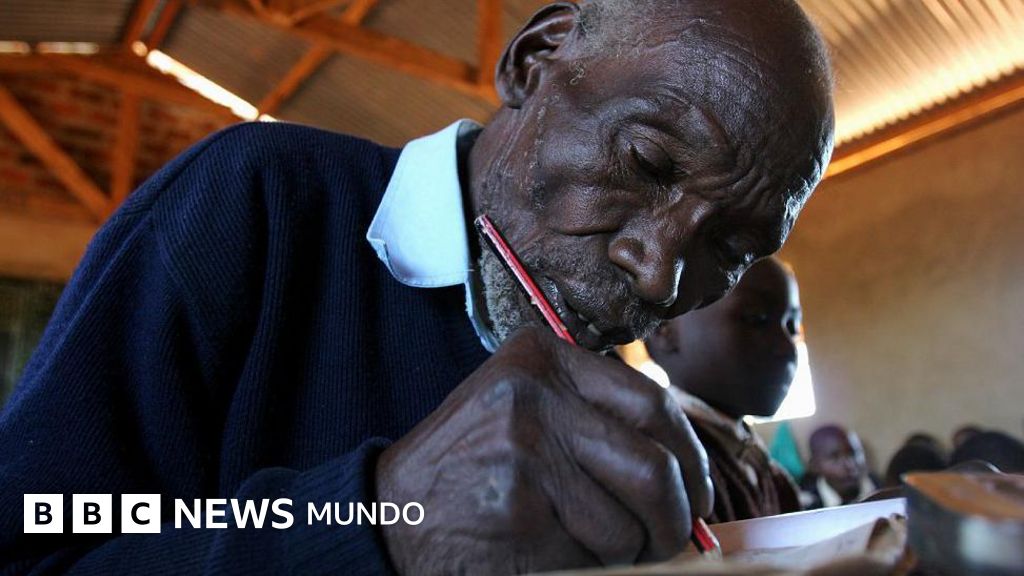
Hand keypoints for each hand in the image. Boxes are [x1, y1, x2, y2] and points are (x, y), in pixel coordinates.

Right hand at [376, 327, 711, 574]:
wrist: (395, 510)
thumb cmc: (476, 461)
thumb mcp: (528, 406)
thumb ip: (597, 416)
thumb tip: (690, 470)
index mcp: (543, 357)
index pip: (653, 404)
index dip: (691, 458)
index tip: (698, 492)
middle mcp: (534, 395)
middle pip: (654, 468)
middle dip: (677, 519)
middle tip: (675, 541)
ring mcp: (524, 453)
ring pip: (629, 523)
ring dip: (630, 550)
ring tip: (596, 545)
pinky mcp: (518, 513)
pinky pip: (593, 556)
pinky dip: (590, 566)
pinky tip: (552, 550)